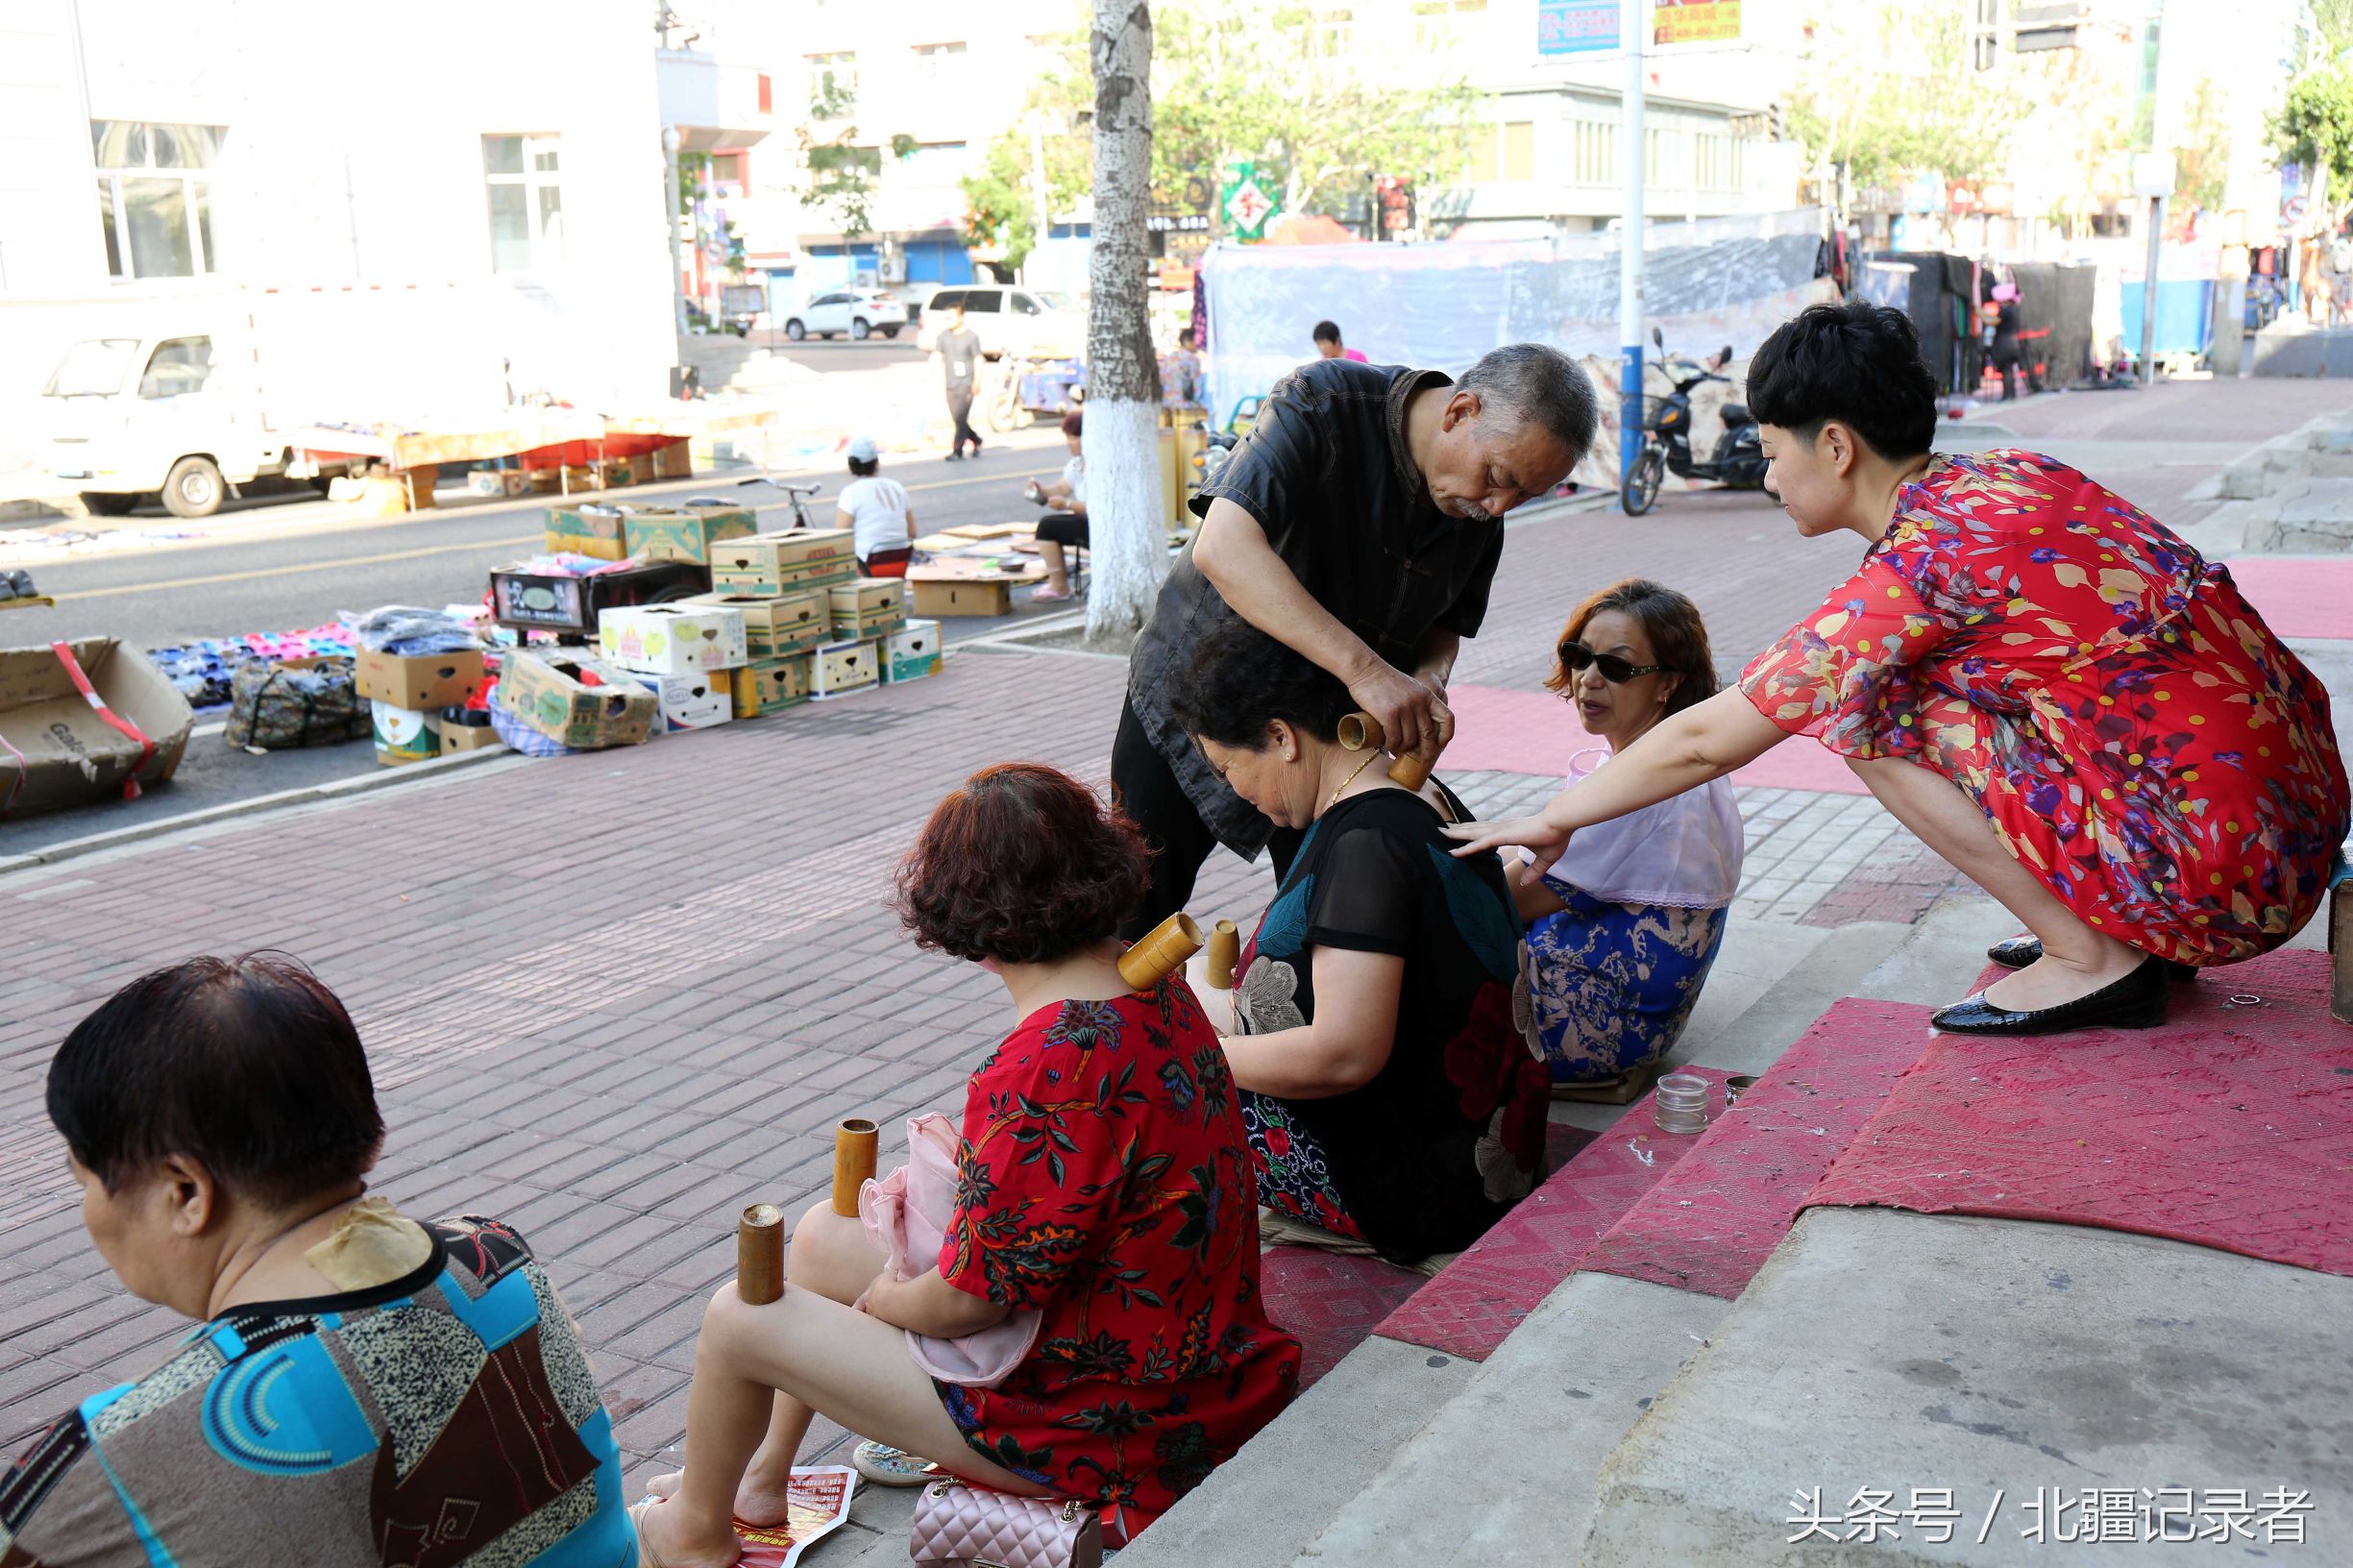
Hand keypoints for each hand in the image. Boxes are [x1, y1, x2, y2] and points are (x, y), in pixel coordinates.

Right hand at [1347, 661, 1450, 763]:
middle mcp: (1419, 702)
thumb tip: (1418, 726)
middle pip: (1427, 735)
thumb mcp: (1409, 687)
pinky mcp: (1389, 714)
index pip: (1447, 718)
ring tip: (1396, 748)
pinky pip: (1395, 739)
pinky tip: (1387, 746)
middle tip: (1416, 758)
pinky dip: (1391, 746)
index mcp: (1427, 695)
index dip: (1446, 735)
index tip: (1439, 745)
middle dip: (1424, 751)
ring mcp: (1405, 708)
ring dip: (1402, 749)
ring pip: (1410, 740)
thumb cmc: (1383, 680)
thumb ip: (1417, 702)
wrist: (1365, 669)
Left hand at [1444, 814, 1571, 873]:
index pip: (1486, 833)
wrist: (1560, 823)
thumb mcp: (1545, 860)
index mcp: (1509, 832)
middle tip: (1442, 830)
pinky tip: (1454, 852)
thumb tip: (1525, 883)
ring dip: (1456, 835)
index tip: (1461, 835)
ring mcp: (1500, 831)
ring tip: (1440, 833)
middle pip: (1474, 830)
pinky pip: (1479, 844)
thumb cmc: (1555, 836)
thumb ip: (1534, 872)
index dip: (1473, 834)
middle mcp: (1501, 829)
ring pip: (1472, 834)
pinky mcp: (1501, 836)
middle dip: (1458, 831)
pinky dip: (1466, 849)